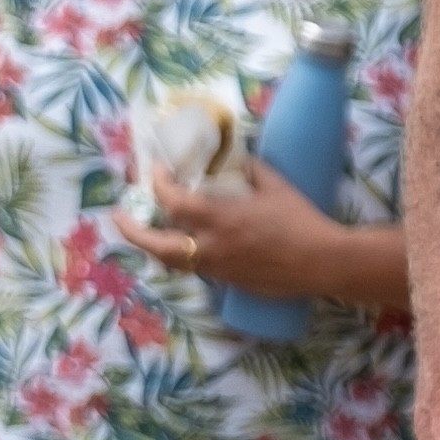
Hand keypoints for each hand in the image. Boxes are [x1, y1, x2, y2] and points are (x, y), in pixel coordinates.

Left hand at [118, 159, 336, 297]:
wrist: (322, 262)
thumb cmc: (301, 221)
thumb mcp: (275, 186)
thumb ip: (250, 170)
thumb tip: (233, 157)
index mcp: (221, 219)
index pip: (173, 203)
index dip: (158, 185)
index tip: (156, 171)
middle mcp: (211, 247)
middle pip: (157, 245)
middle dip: (131, 231)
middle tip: (117, 216)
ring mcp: (216, 269)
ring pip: (171, 261)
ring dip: (153, 245)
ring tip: (144, 232)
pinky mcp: (226, 282)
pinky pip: (192, 269)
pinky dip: (179, 256)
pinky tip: (181, 244)